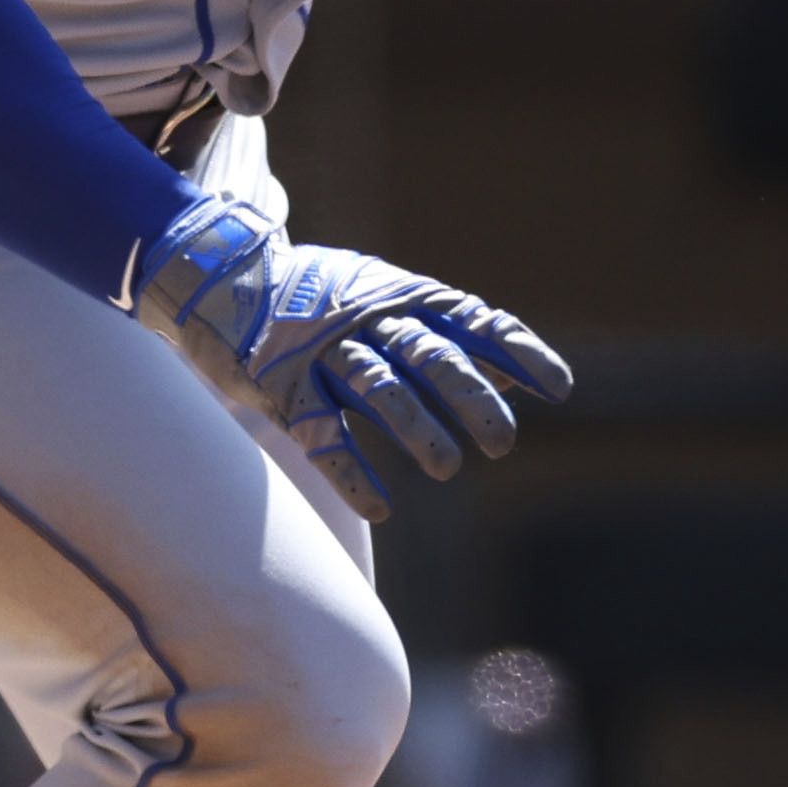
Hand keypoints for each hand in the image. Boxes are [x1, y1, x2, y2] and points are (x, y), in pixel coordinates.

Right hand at [128, 192, 573, 520]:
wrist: (227, 281)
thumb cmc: (327, 299)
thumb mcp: (392, 299)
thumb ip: (450, 333)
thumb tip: (517, 372)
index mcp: (406, 297)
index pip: (475, 323)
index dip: (519, 353)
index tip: (560, 389)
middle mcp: (370, 319)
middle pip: (431, 357)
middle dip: (471, 399)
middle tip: (503, 443)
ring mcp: (324, 351)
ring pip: (379, 389)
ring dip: (417, 430)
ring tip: (449, 468)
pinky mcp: (282, 387)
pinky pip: (320, 434)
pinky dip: (351, 472)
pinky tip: (382, 505)